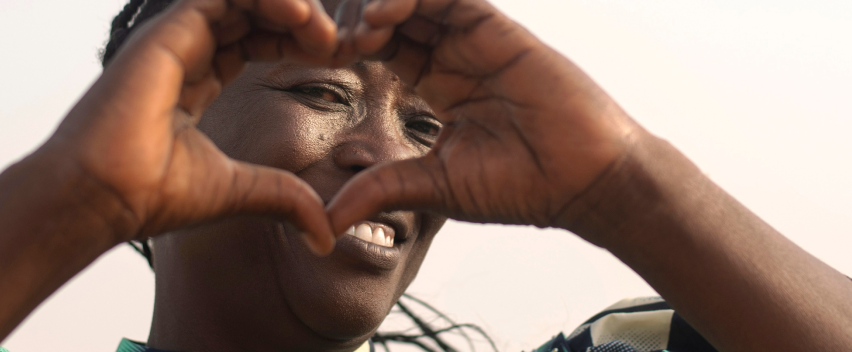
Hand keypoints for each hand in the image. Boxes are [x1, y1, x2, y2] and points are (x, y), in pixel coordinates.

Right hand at [39, 0, 337, 252]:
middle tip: (338, 43)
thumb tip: (325, 237)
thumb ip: (284, 199)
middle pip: (251, 14)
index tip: (337, 57)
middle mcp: (185, 53)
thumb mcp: (239, 192)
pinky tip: (300, 18)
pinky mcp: (166, 33)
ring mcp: (173, 39)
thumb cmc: (153, 196)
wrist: (104, 197)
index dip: (296, 44)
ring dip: (289, 8)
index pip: (254, 42)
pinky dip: (265, 0)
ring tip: (324, 34)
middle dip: (300, 22)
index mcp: (196, 80)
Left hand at [327, 0, 636, 234]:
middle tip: (327, 35)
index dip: (349, 46)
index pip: (384, 48)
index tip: (318, 56)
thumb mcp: (433, 186)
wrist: (581, 182)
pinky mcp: (500, 30)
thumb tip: (323, 223)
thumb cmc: (518, 187)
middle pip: (395, 17)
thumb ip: (380, 189)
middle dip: (358, 19)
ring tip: (356, 29)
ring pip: (419, 0)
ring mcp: (477, 41)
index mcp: (438, 86)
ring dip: (381, 7)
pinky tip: (384, 15)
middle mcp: (455, 57)